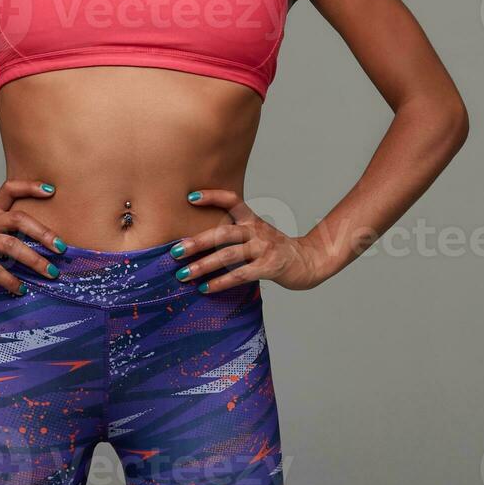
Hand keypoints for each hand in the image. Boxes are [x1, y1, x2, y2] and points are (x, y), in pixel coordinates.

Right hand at [0, 179, 67, 294]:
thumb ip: (2, 229)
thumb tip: (36, 243)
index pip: (9, 189)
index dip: (30, 186)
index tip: (52, 190)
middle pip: (17, 218)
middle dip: (43, 232)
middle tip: (61, 247)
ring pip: (9, 245)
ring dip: (33, 260)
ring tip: (50, 273)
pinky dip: (9, 280)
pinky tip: (21, 290)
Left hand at [173, 188, 323, 291]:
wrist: (309, 262)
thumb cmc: (274, 249)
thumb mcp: (256, 233)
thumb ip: (234, 233)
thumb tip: (195, 241)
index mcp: (252, 219)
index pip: (232, 201)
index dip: (212, 196)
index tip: (190, 197)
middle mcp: (257, 230)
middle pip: (223, 232)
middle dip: (196, 242)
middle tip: (174, 251)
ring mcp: (264, 248)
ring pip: (228, 255)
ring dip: (203, 265)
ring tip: (183, 274)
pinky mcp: (269, 267)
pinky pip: (241, 275)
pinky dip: (221, 282)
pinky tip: (204, 288)